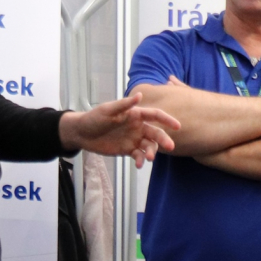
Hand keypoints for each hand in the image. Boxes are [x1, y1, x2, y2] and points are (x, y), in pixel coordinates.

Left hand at [58, 93, 179, 166]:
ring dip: (151, 152)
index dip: (167, 119)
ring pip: (149, 146)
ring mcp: (133, 139)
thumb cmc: (94, 118)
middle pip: (155, 133)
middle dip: (164, 139)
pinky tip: (138, 164)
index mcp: (135, 114)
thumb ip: (124, 105)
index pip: (155, 115)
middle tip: (170, 147)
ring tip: (149, 158)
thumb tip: (140, 95)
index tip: (177, 126)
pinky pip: (138, 156)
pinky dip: (140, 160)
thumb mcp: (108, 110)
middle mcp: (137, 126)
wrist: (83, 134)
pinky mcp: (128, 150)